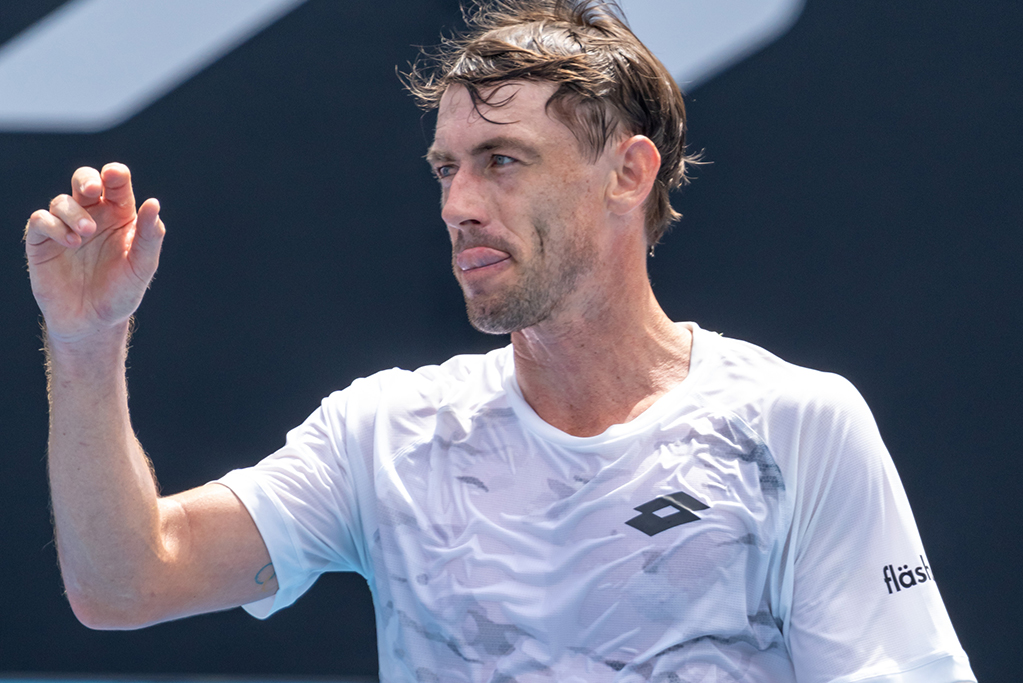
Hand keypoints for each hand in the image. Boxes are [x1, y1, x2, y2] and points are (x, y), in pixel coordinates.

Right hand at [25, 163, 165, 344]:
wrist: (93, 323)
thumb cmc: (121, 292)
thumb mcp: (142, 266)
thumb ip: (150, 236)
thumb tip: (153, 203)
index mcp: (119, 216)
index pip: (116, 184)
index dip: (115, 174)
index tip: (115, 175)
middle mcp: (92, 216)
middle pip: (84, 181)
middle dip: (87, 179)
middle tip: (93, 189)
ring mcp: (65, 227)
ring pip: (62, 201)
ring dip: (73, 212)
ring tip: (86, 233)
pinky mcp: (42, 242)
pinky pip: (40, 220)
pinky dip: (54, 225)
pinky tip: (71, 241)